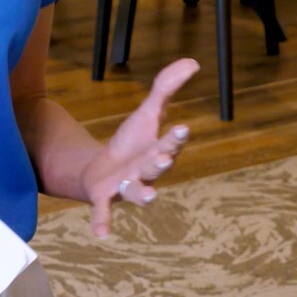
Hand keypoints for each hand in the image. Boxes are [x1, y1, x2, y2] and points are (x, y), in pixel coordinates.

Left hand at [81, 57, 199, 237]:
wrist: (102, 172)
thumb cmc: (131, 143)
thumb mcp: (146, 113)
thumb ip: (166, 87)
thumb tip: (193, 61)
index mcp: (160, 150)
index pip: (171, 142)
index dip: (176, 138)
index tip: (183, 129)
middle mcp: (147, 172)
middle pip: (158, 167)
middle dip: (162, 162)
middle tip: (165, 157)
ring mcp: (127, 187)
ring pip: (139, 192)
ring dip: (144, 194)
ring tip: (151, 197)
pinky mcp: (105, 197)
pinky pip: (105, 211)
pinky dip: (104, 222)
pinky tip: (102, 235)